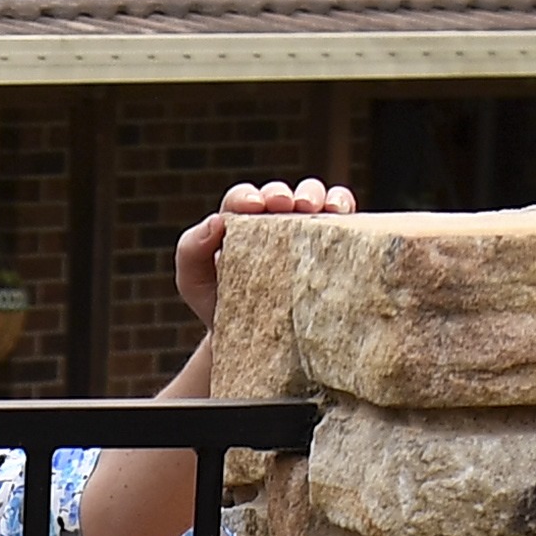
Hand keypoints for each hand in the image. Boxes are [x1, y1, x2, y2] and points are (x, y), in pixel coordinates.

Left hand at [171, 176, 356, 325]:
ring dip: (318, 195)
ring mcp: (304, 230)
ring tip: (316, 208)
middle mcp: (274, 220)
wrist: (247, 341)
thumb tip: (217, 221)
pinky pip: (343, 217)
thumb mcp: (193, 279)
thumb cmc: (218, 304)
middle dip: (285, 194)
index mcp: (240, 223)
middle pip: (282, 193)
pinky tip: (342, 215)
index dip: (247, 197)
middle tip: (286, 205)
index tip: (252, 206)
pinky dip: (344, 206)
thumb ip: (191, 248)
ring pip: (317, 197)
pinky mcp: (329, 244)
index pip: (242, 199)